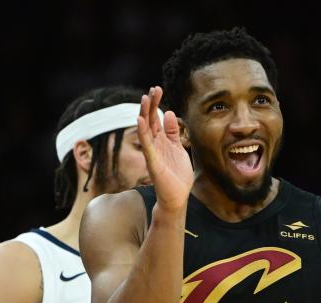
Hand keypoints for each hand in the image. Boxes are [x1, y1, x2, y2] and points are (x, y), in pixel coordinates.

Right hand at [137, 86, 193, 211]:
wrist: (177, 196)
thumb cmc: (177, 175)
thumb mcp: (179, 148)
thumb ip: (174, 132)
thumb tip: (170, 113)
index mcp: (162, 140)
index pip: (156, 118)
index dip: (156, 103)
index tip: (157, 89)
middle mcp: (155, 144)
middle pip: (150, 120)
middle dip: (151, 104)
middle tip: (153, 89)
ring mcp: (153, 152)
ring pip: (146, 129)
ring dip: (145, 114)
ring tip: (145, 99)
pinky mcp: (153, 161)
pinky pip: (147, 145)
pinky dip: (143, 132)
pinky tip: (141, 120)